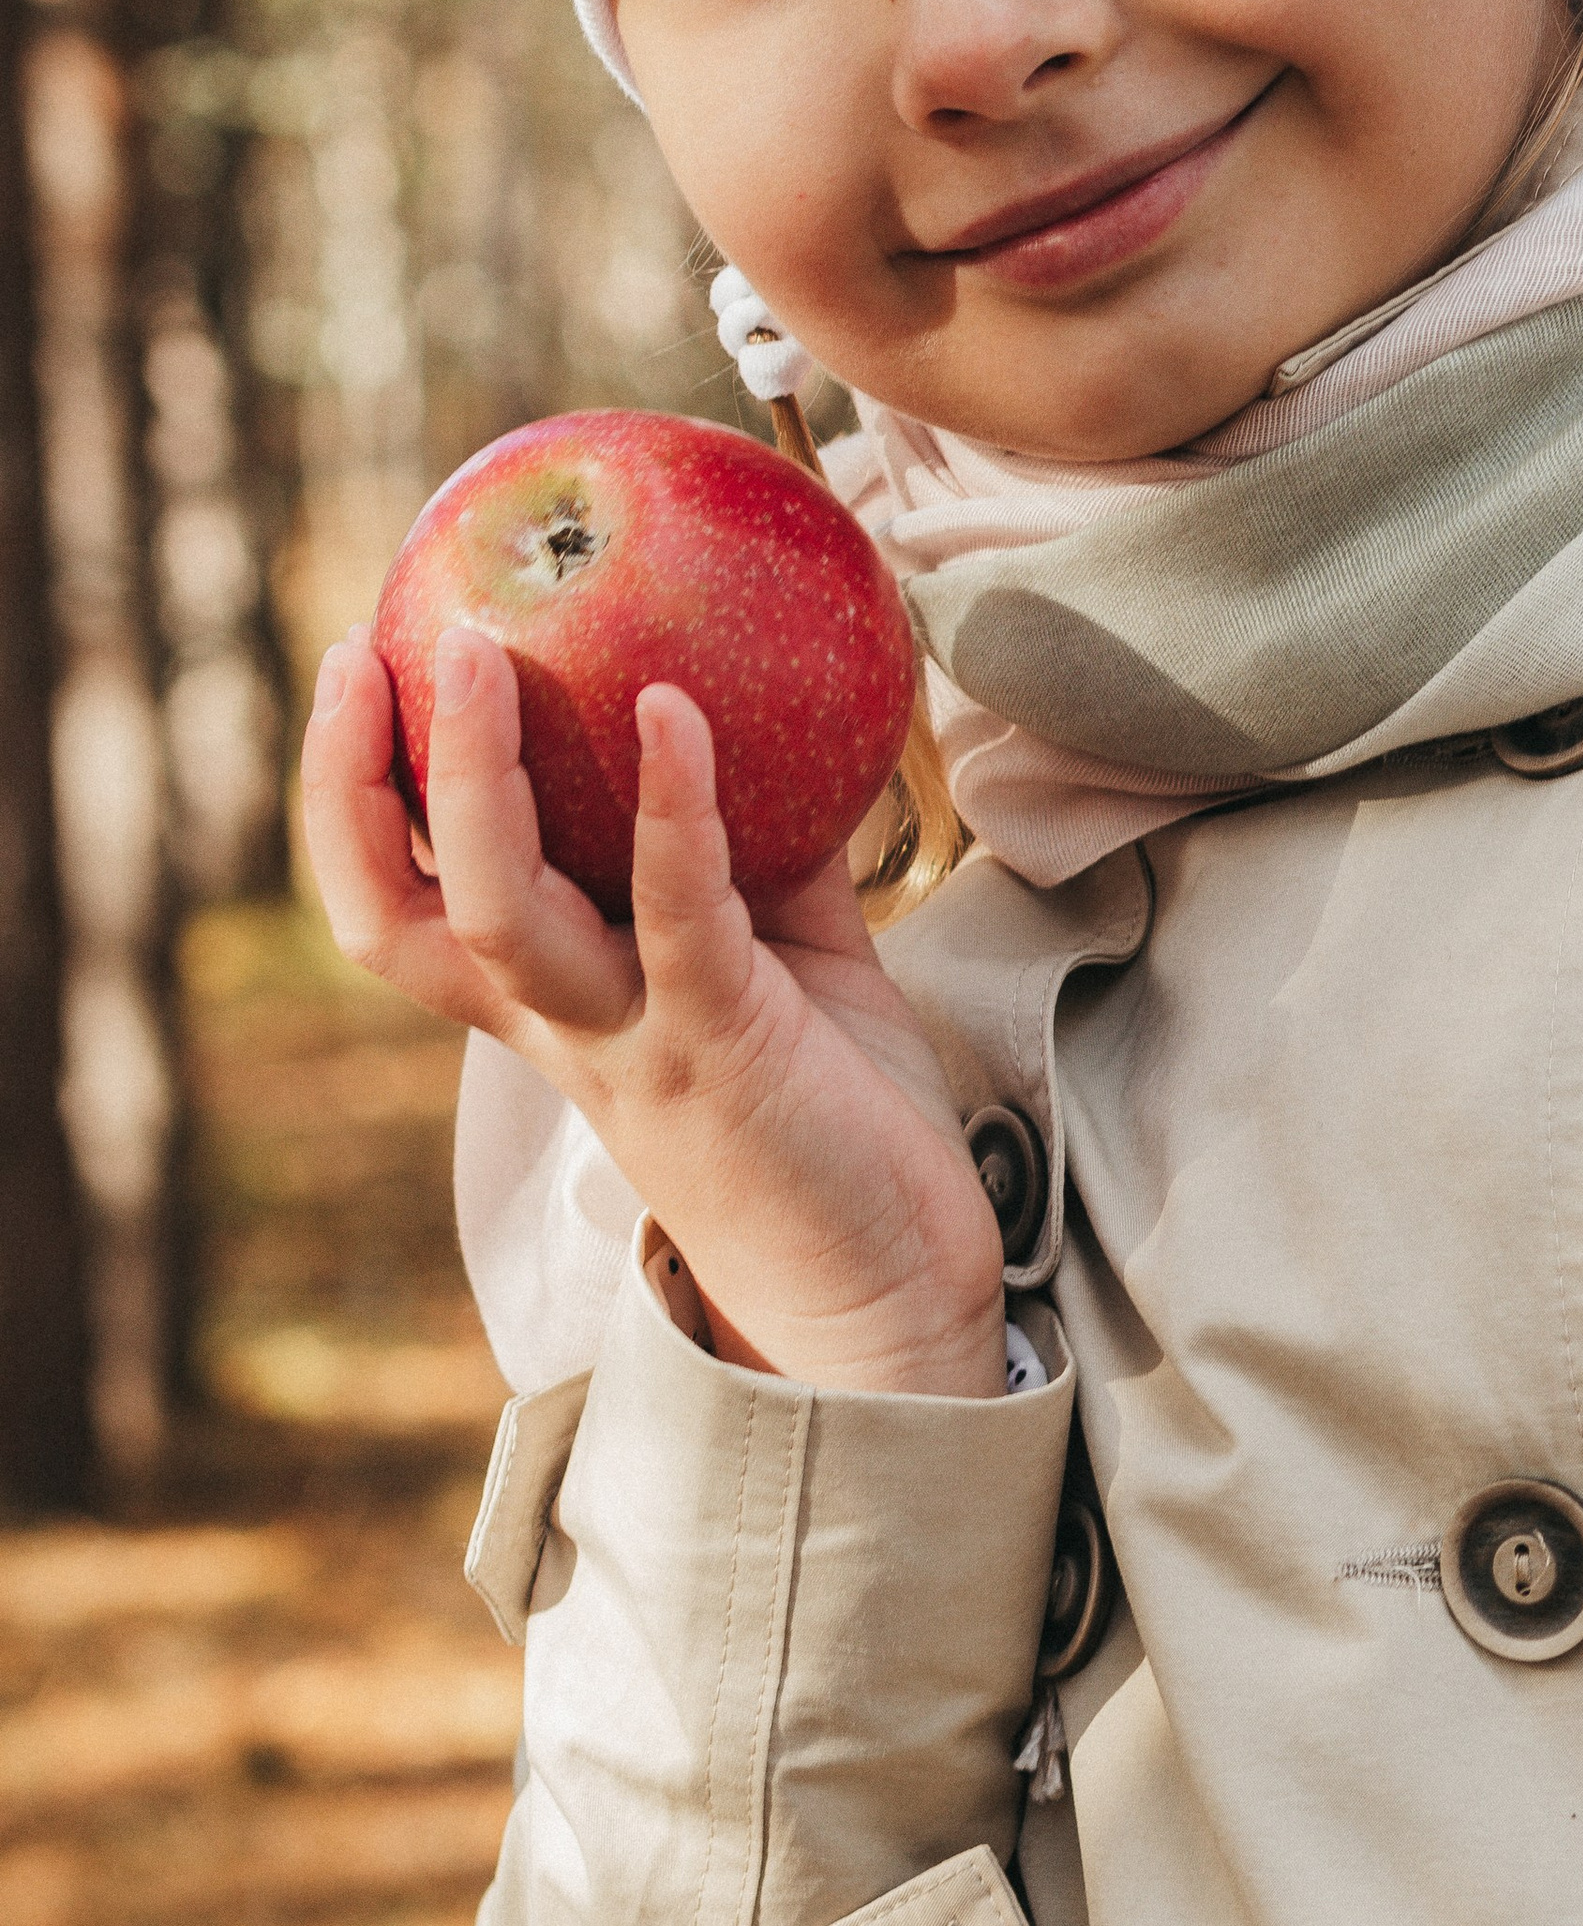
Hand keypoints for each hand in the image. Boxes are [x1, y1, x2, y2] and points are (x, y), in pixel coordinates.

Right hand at [301, 624, 1004, 1396]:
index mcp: (551, 1002)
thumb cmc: (829, 1106)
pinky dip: (669, 805)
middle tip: (366, 649)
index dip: (348, 795)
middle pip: (401, 914)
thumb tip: (777, 696)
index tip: (349, 667)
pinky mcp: (722, 1045)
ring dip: (477, 778)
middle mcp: (561, 1026)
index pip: (398, 905)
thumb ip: (759, 836)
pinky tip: (676, 709)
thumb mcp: (782, 942)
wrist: (891, 1276)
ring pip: (500, 915)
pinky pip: (675, 910)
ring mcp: (631, 1040)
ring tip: (481, 650)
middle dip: (356, 782)